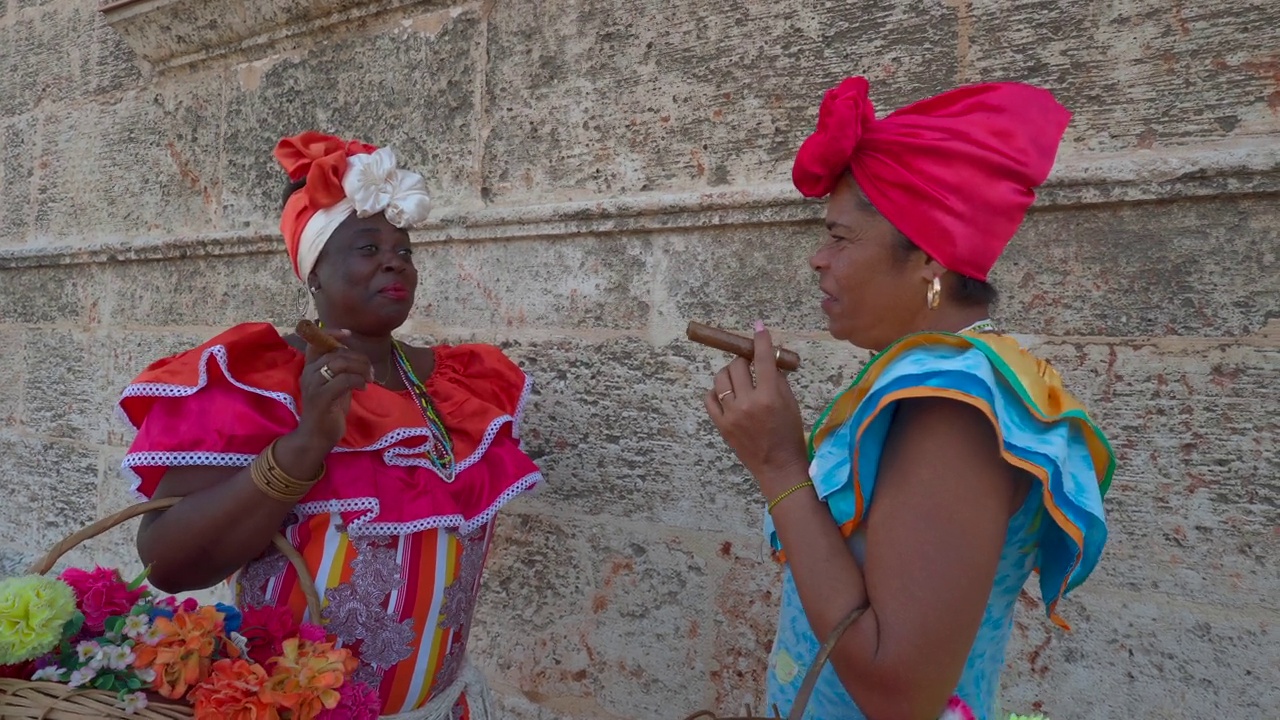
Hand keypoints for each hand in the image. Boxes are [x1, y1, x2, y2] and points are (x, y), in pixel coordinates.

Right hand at [297, 328, 371, 450]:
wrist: (316, 438)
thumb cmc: (328, 412)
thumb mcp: (336, 387)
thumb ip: (342, 371)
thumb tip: (357, 358)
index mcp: (310, 369)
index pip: (315, 342)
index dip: (331, 333)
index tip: (349, 334)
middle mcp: (308, 373)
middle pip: (335, 353)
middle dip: (358, 358)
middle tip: (370, 370)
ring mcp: (313, 385)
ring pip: (339, 363)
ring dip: (360, 368)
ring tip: (369, 378)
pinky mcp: (321, 397)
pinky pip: (343, 380)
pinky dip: (357, 380)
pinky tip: (363, 387)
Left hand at [703, 321, 808, 488]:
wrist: (778, 466)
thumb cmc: (789, 433)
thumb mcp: (790, 403)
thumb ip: (778, 379)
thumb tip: (767, 357)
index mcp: (770, 396)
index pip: (763, 359)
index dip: (761, 340)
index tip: (758, 327)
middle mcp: (748, 403)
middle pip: (737, 365)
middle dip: (744, 360)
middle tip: (750, 365)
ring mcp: (731, 414)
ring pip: (721, 378)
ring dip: (730, 374)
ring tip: (739, 381)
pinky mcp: (720, 424)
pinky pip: (710, 398)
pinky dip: (717, 392)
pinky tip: (727, 395)